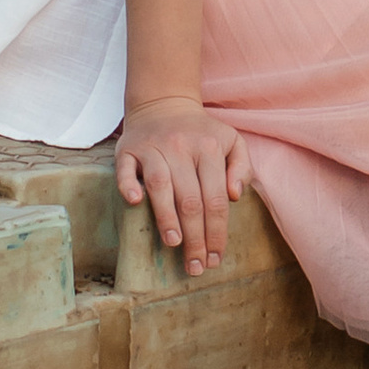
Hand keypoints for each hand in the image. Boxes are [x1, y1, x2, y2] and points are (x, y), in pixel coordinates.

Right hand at [115, 93, 250, 273]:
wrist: (163, 103)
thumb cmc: (201, 133)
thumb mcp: (231, 141)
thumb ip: (242, 166)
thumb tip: (236, 195)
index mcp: (209, 148)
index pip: (216, 198)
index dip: (217, 231)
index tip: (215, 258)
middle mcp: (181, 147)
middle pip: (190, 199)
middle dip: (195, 237)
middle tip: (195, 266)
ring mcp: (153, 148)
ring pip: (160, 186)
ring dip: (166, 217)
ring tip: (174, 243)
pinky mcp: (128, 149)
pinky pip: (126, 169)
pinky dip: (128, 185)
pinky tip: (135, 202)